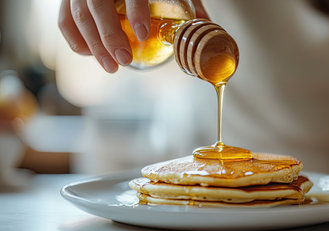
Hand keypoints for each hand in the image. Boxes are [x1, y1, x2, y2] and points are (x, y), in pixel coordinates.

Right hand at [58, 0, 208, 72]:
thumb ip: (187, 2)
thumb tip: (205, 26)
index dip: (136, 10)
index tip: (143, 34)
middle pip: (97, 4)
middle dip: (109, 35)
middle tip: (124, 60)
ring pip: (78, 13)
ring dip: (93, 44)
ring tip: (111, 66)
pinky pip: (65, 19)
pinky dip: (75, 39)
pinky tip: (90, 55)